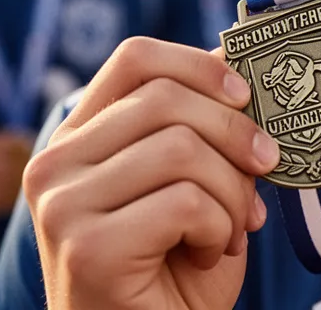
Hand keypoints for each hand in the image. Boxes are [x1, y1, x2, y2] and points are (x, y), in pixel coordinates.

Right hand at [23, 38, 279, 309]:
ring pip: (181, 148)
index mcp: (78, 138)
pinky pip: (186, 202)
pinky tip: (209, 253)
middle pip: (166, 99)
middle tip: (265, 168)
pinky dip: (220, 228)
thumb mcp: (196, 180)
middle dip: (235, 133)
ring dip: (231, 192)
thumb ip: (206, 125)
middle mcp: (55, 164)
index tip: (245, 95)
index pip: (135, 58)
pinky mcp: (88, 248)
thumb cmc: (178, 266)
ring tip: (228, 228)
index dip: (200, 66)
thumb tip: (241, 54)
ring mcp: (62, 206)